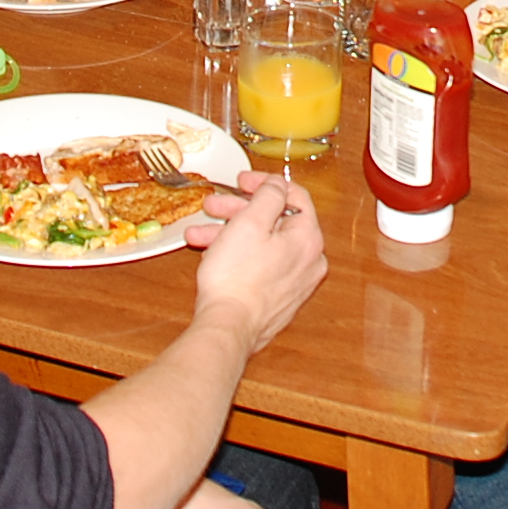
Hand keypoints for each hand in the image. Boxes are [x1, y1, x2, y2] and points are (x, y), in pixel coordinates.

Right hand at [184, 172, 327, 351]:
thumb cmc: (237, 278)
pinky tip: (211, 254)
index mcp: (308, 238)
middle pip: (275, 221)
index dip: (265, 183)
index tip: (243, 181)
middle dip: (239, 210)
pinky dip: (238, 255)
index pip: (295, 196)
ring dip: (230, 233)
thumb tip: (277, 185)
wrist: (227, 327)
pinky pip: (260, 265)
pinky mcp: (278, 298)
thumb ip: (269, 195)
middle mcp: (308, 261)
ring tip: (199, 234)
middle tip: (215, 206)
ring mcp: (294, 283)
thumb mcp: (249, 221)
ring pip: (263, 244)